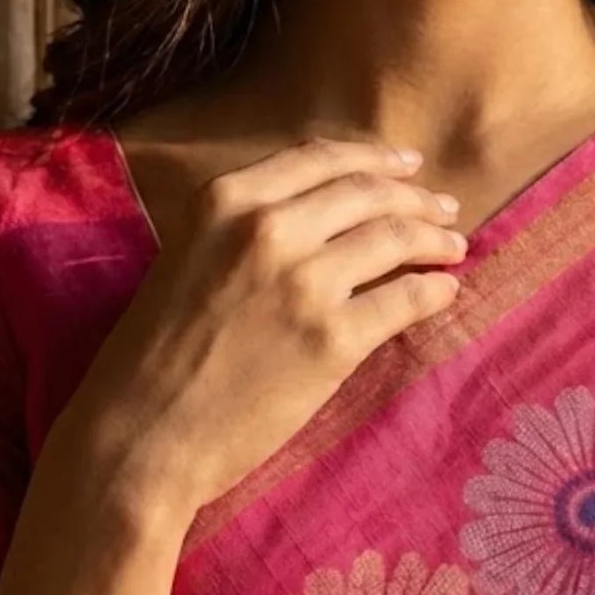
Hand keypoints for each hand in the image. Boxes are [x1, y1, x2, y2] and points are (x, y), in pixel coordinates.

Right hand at [42, 137, 465, 529]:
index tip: (408, 166)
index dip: (375, 159)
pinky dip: (435, 291)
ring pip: (395, 237)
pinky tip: (446, 292)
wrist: (140, 435)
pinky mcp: (333, 338)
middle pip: (368, 193)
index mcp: (227, 200)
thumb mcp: (189, 256)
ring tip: (454, 246)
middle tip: (444, 208)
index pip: (322, 159)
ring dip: (435, 238)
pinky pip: (405, 300)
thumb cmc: (153, 354)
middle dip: (415, 197)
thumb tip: (321, 212)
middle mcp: (269, 228)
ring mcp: (304, 282)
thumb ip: (245, 225)